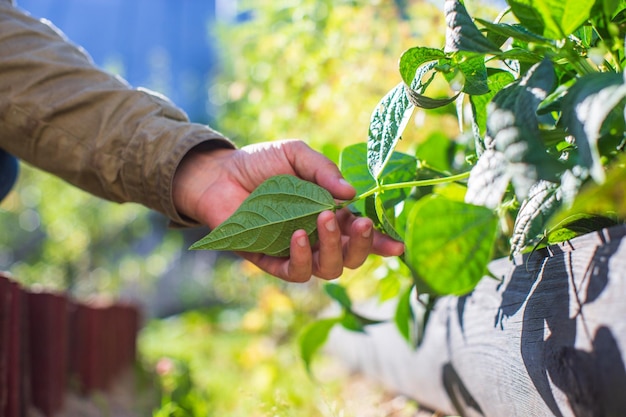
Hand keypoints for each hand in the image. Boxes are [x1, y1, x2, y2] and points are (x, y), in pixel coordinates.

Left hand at [172, 139, 404, 281]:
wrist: (219, 173)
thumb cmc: (260, 163)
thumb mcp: (296, 155)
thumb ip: (323, 170)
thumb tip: (352, 193)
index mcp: (330, 213)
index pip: (361, 233)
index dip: (381, 242)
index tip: (396, 245)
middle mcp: (317, 237)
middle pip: (350, 257)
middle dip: (361, 245)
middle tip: (359, 224)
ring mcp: (295, 251)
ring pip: (327, 268)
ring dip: (332, 248)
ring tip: (322, 220)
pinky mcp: (270, 260)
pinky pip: (294, 272)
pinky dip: (301, 258)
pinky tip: (298, 237)